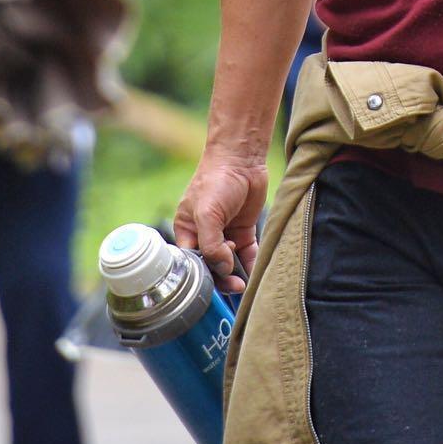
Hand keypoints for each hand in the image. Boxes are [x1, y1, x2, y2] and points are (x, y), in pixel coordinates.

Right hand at [173, 150, 267, 293]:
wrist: (242, 158)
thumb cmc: (216, 180)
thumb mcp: (207, 214)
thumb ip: (211, 244)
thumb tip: (222, 268)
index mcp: (187, 230)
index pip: (191, 261)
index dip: (202, 274)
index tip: (214, 283)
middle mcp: (205, 234)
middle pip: (211, 265)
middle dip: (221, 277)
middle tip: (234, 285)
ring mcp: (225, 232)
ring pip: (230, 262)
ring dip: (236, 275)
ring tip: (244, 284)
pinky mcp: (244, 229)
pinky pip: (247, 254)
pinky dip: (250, 265)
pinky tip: (255, 275)